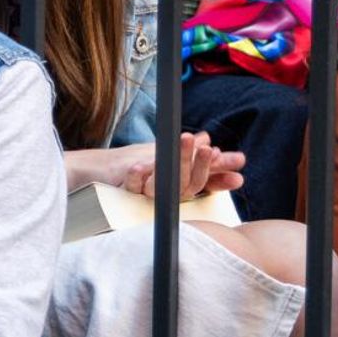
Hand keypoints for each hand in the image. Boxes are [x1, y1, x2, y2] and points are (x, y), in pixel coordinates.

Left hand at [114, 132, 245, 199]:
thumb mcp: (174, 156)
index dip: (217, 173)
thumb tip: (238, 159)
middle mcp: (163, 194)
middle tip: (208, 147)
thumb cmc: (139, 162)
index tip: (233, 159)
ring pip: (163, 188)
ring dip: (174, 164)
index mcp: (177, 185)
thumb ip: (205, 160)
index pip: (202, 181)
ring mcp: (143, 196)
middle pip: (187, 185)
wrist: (98, 169)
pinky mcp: (123, 194)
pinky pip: (132, 187)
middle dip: (199, 164)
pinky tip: (140, 165)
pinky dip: (137, 176)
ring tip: (185, 140)